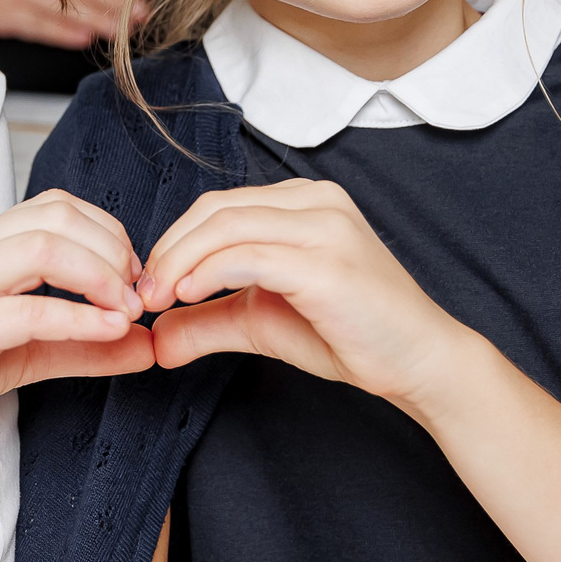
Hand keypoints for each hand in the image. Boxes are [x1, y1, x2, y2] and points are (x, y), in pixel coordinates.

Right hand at [0, 189, 153, 455]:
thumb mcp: (19, 354)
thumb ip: (81, 345)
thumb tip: (147, 346)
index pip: (56, 207)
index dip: (108, 234)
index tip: (132, 278)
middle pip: (57, 216)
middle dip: (114, 250)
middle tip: (137, 294)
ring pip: (45, 247)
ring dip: (101, 275)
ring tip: (126, 310)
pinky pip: (29, 309)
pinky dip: (80, 316)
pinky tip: (109, 330)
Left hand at [138, 181, 474, 413]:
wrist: (418, 361)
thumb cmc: (350, 336)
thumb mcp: (262, 322)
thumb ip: (208, 321)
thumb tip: (156, 340)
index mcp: (304, 201)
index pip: (218, 206)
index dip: (173, 242)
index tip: (146, 285)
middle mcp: (317, 200)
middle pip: (216, 209)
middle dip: (168, 250)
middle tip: (142, 294)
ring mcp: (325, 226)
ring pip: (227, 226)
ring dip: (180, 263)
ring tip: (157, 300)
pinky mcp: (327, 262)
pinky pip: (250, 256)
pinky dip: (209, 273)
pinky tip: (187, 297)